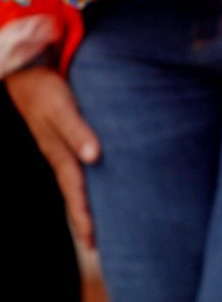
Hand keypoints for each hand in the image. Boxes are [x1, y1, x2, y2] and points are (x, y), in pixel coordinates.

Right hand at [6, 67, 100, 248]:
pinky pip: (75, 169)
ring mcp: (59, 148)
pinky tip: (94, 187)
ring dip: (84, 204)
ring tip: (94, 226)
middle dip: (82, 220)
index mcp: (59, 153)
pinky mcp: (63, 138)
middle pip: (74, 193)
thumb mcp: (62, 108)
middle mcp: (59, 155)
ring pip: (74, 183)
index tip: (91, 239)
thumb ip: (78, 130)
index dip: (83, 215)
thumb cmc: (46, 89)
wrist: (28, 72)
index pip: (75, 191)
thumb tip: (94, 156)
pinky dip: (83, 183)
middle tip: (94, 246)